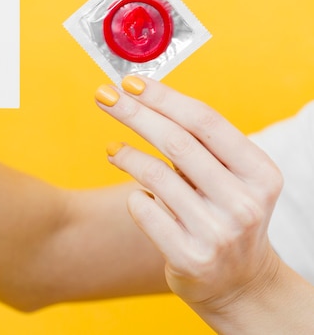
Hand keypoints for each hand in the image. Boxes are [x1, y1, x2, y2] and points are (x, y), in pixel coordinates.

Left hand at [95, 76, 283, 317]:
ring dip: (126, 154)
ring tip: (112, 148)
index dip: (164, 97)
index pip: (205, 121)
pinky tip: (138, 195)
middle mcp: (244, 202)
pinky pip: (143, 208)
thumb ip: (200, 145)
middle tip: (104, 95)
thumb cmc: (224, 214)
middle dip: (134, 113)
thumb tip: (141, 97)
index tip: (131, 81)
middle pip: (176, 141)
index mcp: (260, 173)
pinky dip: (135, 195)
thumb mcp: (232, 178)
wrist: (240, 282)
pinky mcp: (190, 257)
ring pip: (154, 174)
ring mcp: (217, 233)